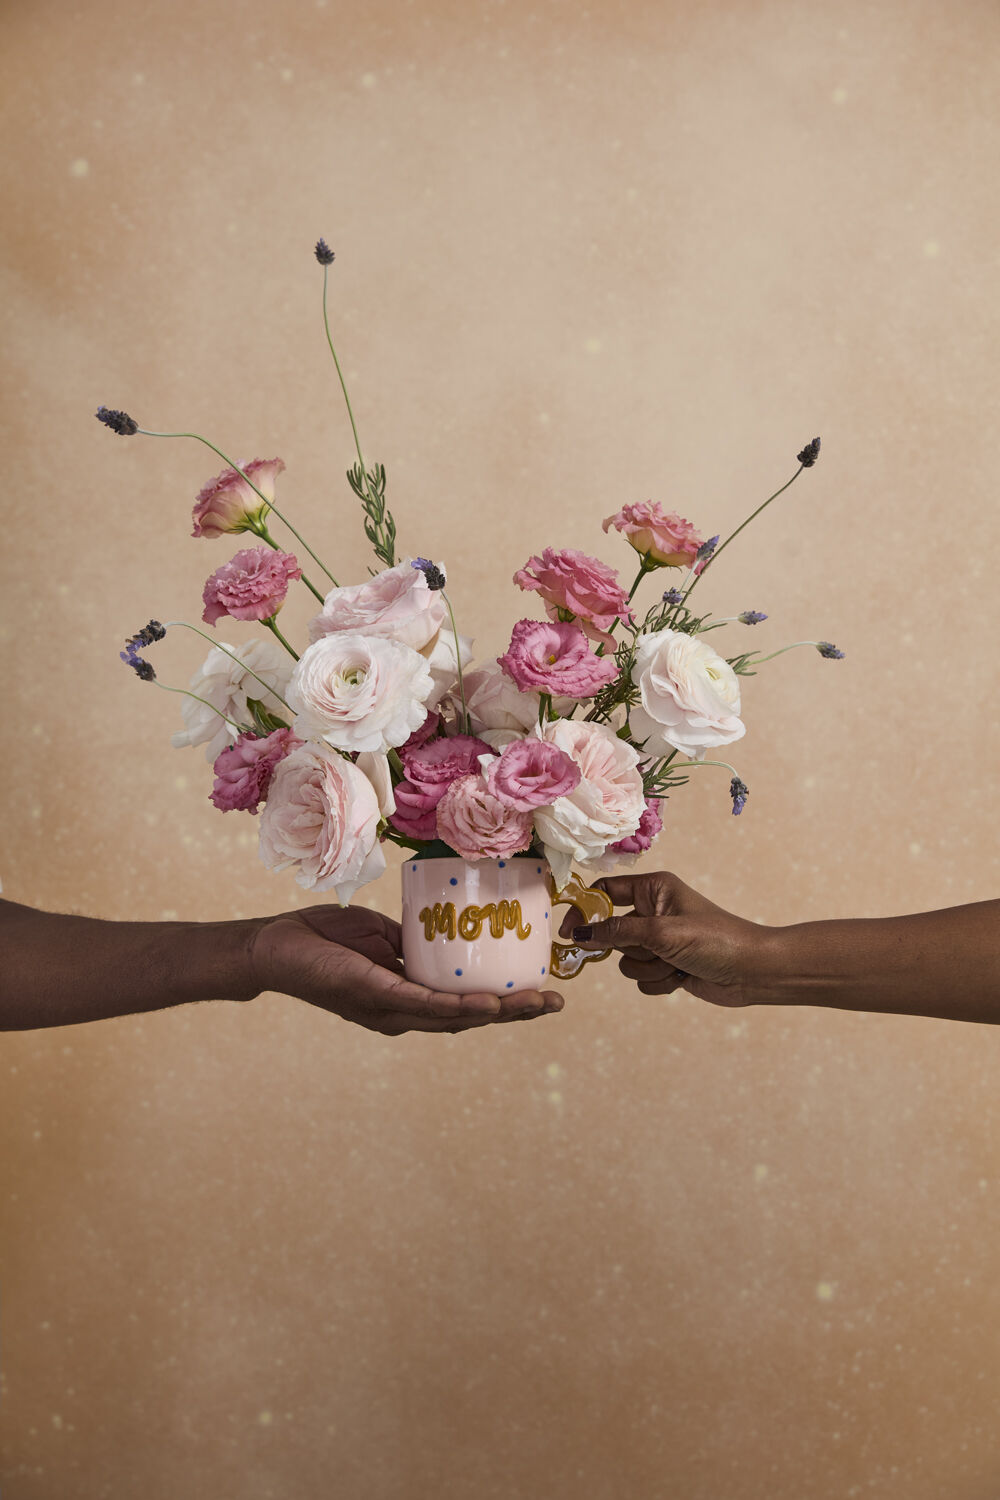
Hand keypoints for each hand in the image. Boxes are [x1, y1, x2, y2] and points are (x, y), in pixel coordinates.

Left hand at [249, 904, 563, 1033]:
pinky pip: (423, 1005)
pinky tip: (486, 1004)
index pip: (464, 1007)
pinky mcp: (375, 997)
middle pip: (469, 1019)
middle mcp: (402, 1014)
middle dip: (516, 1014)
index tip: (542, 993)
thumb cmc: (324, 940)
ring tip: (536, 1004)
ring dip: (499, 1012)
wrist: (275, 946)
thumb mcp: (381, 937)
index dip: (505, 1004)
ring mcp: (390, 1010)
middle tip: (556, 1003)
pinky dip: (457, 1007)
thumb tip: (448, 927)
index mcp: (406, 1000)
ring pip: (455, 1017)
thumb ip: (413, 942)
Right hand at [560, 870, 769, 1008]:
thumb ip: (617, 931)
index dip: (584, 909)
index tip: (569, 932)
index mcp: (653, 889)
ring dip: (648, 969)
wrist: (753, 972)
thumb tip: (578, 934)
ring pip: (625, 960)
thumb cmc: (715, 939)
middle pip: (611, 932)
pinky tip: (682, 977)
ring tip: (676, 964)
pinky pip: (641, 980)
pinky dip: (659, 982)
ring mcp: (659, 942)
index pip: (605, 892)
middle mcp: (653, 912)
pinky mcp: (665, 967)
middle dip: (631, 948)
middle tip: (652, 951)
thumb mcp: (662, 932)